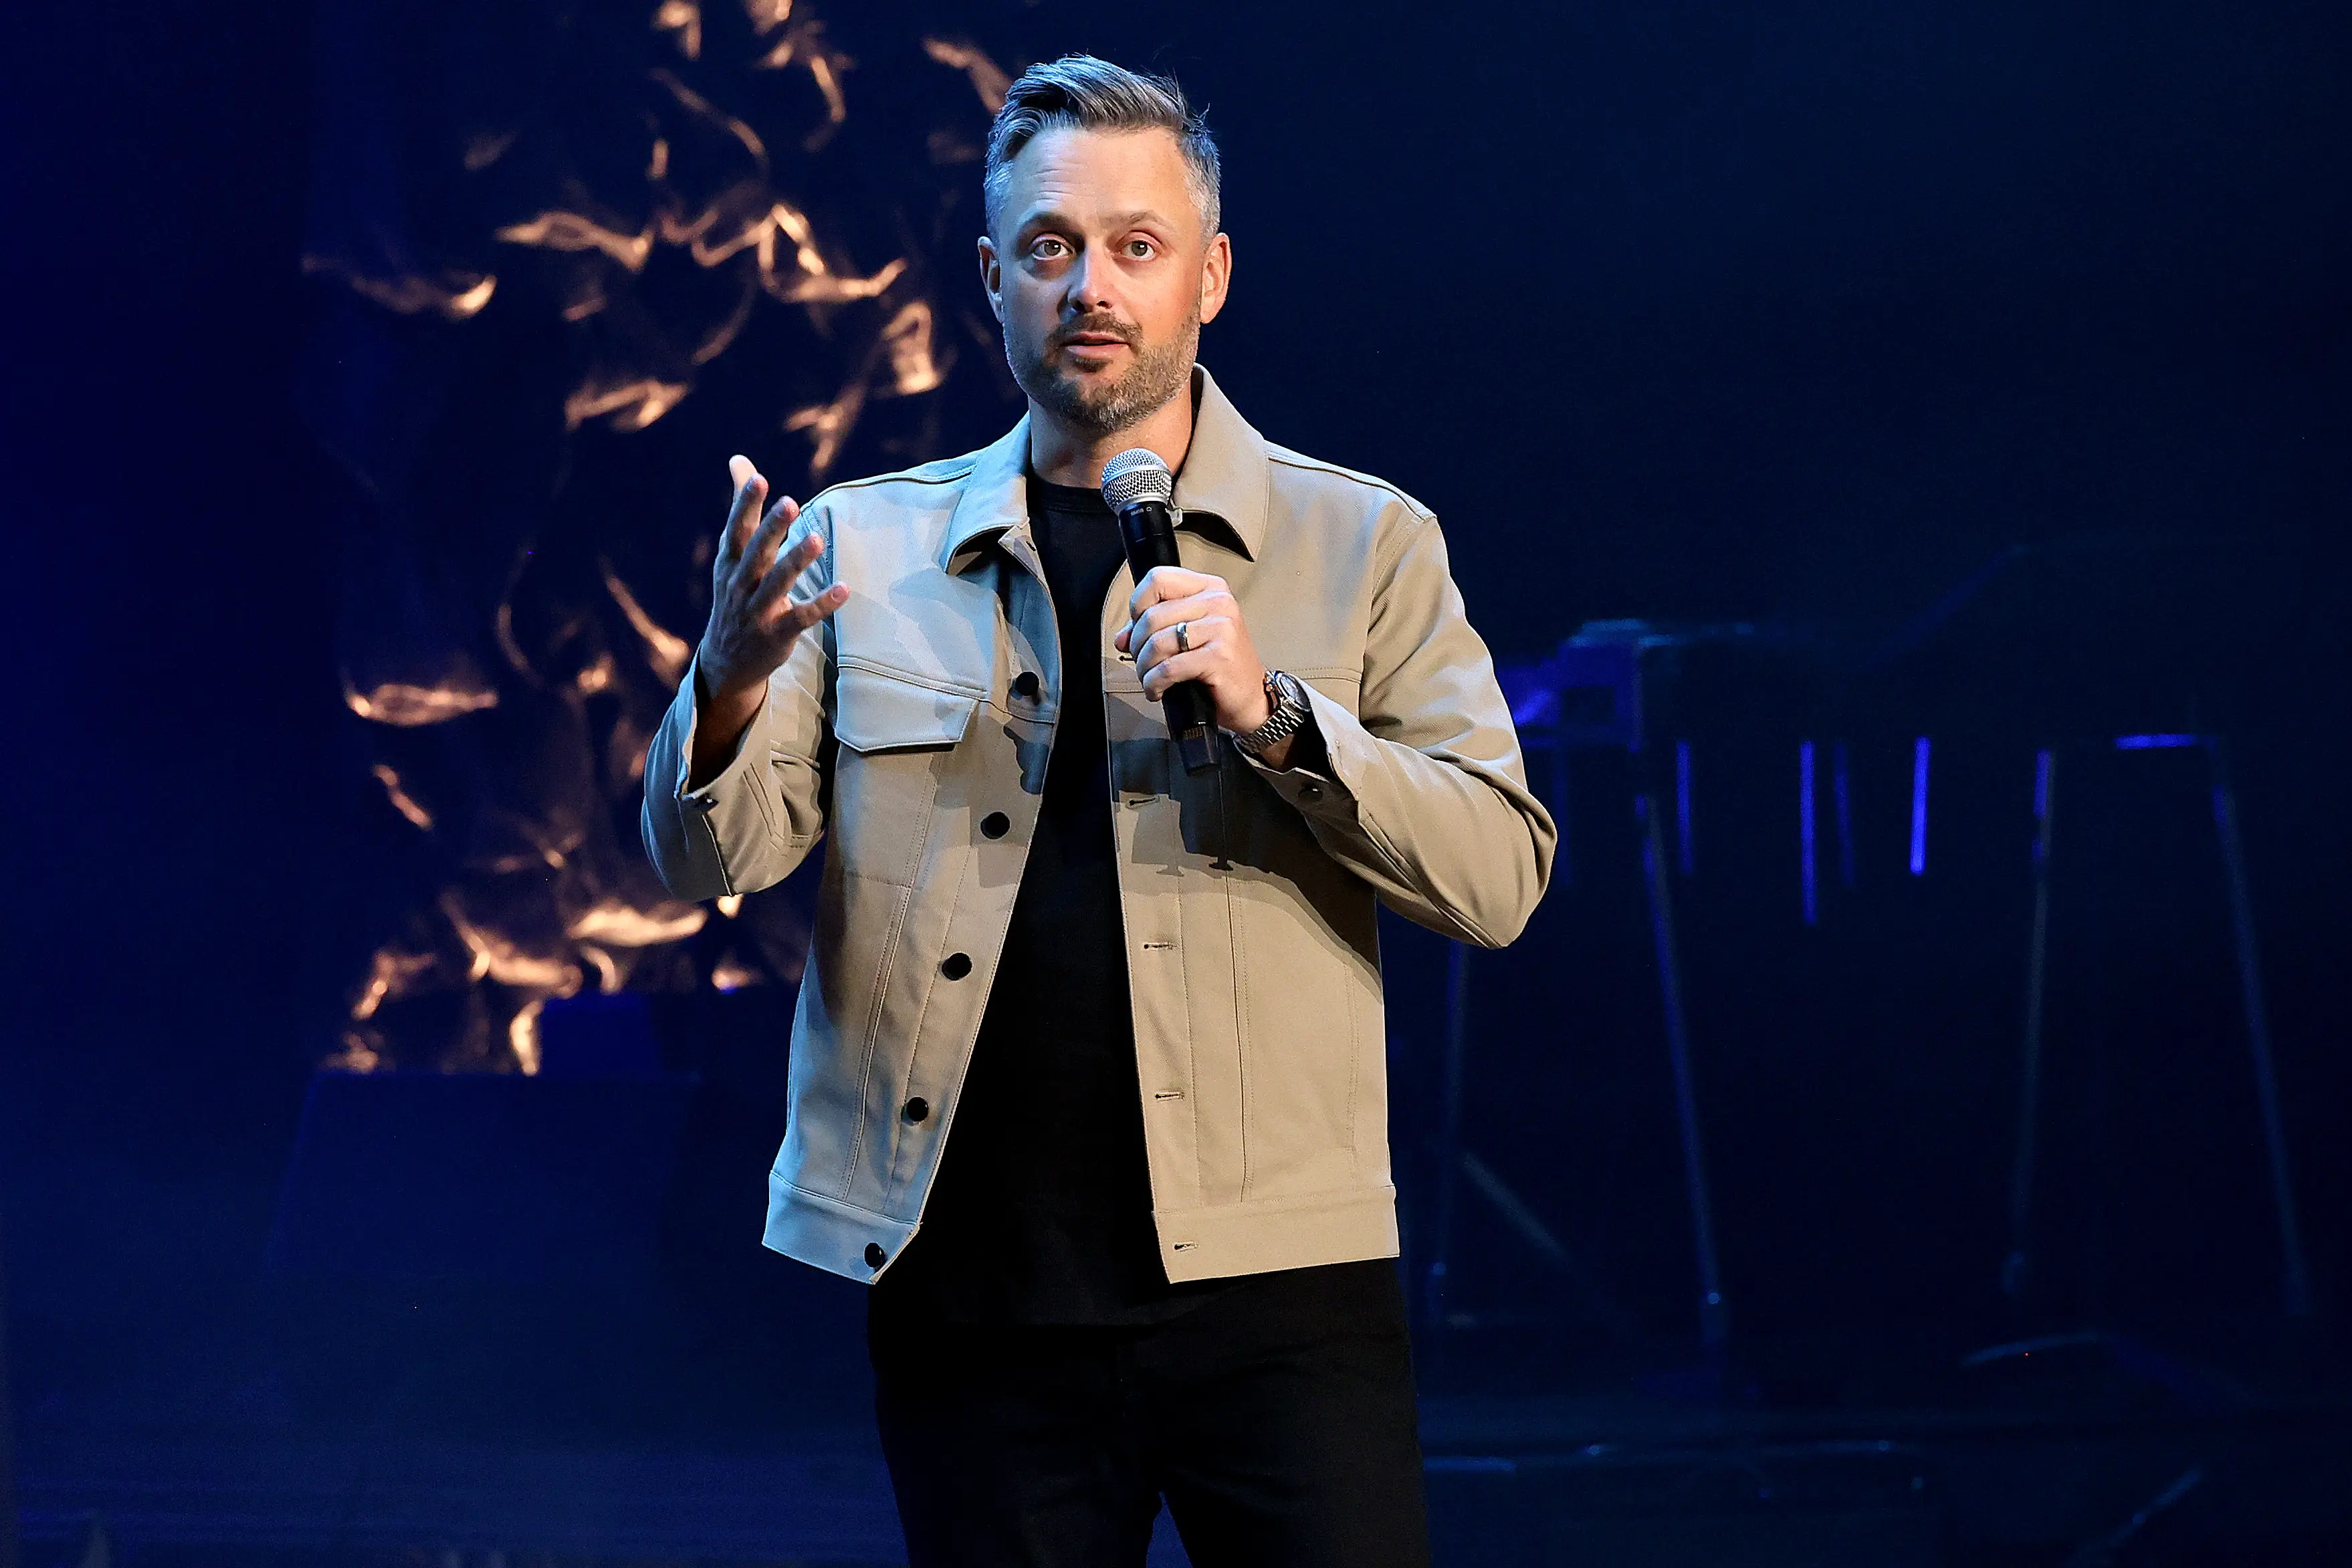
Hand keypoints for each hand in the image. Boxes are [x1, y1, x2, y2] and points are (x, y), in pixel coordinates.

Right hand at [689, 455, 847, 781]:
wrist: (726, 661)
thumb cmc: (736, 594)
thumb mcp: (733, 554)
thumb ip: (744, 508)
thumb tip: (740, 461)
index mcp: (730, 563)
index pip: (737, 529)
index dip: (745, 505)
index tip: (758, 478)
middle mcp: (740, 585)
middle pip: (756, 553)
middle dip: (772, 529)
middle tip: (790, 502)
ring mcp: (757, 611)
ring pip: (777, 584)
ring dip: (796, 562)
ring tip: (817, 539)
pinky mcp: (777, 634)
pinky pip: (801, 618)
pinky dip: (821, 604)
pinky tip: (845, 590)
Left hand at [1113, 565, 1273, 735]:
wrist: (1250, 697)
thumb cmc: (1218, 665)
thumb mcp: (1186, 637)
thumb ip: (1153, 630)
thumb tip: (1120, 637)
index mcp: (1209, 588)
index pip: (1158, 578)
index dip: (1138, 604)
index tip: (1139, 629)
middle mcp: (1218, 602)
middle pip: (1152, 615)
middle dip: (1137, 646)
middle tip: (1143, 664)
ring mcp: (1222, 627)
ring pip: (1157, 642)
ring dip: (1145, 667)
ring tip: (1150, 680)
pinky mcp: (1219, 656)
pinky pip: (1169, 667)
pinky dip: (1155, 682)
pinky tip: (1157, 690)